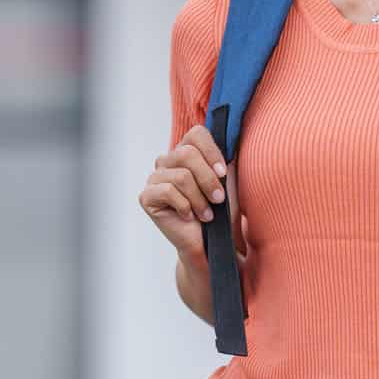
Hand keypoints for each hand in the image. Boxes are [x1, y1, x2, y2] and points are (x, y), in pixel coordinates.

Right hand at [140, 126, 250, 272]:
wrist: (211, 244)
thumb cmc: (221, 214)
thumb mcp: (229, 183)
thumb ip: (227, 159)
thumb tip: (232, 139)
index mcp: (188, 152)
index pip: (196, 134)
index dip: (211, 152)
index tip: (223, 173)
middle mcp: (168, 161)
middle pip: (187, 153)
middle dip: (208, 180)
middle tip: (218, 200)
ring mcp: (155, 178)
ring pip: (181, 176)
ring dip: (199, 199)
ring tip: (206, 214)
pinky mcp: (147, 196)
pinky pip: (168, 191)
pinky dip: (184, 206)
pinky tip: (188, 216)